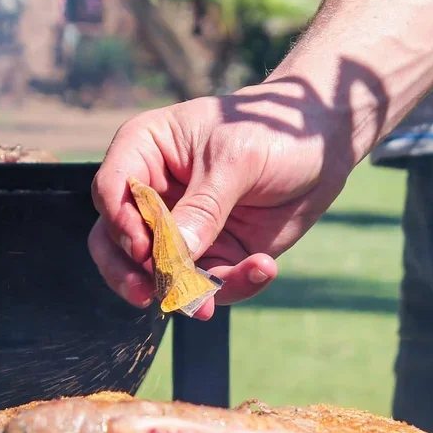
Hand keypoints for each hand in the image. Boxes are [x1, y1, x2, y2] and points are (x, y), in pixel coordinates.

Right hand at [90, 78, 359, 319]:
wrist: (321, 143)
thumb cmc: (270, 130)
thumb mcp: (237, 160)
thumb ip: (203, 208)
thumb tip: (173, 257)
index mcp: (144, 150)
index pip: (111, 190)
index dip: (120, 223)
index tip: (144, 248)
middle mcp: (151, 193)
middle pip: (112, 241)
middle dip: (128, 272)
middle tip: (149, 294)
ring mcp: (176, 228)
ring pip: (153, 273)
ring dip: (182, 291)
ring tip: (210, 302)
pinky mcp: (208, 254)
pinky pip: (204, 284)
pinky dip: (230, 286)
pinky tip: (263, 267)